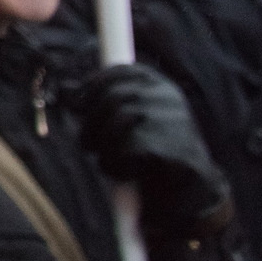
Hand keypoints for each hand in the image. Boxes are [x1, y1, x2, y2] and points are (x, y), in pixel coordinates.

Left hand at [78, 63, 227, 232]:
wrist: (194, 189)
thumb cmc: (155, 149)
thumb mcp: (134, 119)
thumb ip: (105, 104)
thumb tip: (67, 92)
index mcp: (160, 85)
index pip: (122, 71)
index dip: (93, 85)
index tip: (76, 104)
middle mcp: (168, 97)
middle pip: (114, 98)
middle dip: (91, 123)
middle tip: (86, 144)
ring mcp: (173, 121)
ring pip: (118, 124)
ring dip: (103, 146)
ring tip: (106, 160)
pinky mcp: (172, 149)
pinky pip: (128, 152)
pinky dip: (116, 166)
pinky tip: (123, 173)